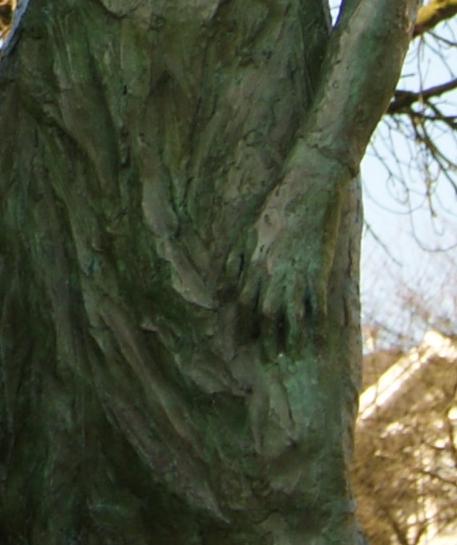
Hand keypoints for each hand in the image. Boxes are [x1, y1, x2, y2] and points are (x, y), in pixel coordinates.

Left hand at [238, 180, 340, 351]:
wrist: (307, 187)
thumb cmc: (275, 207)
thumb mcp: (247, 231)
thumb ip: (235, 260)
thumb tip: (225, 287)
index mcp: (253, 262)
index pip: (242, 302)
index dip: (241, 325)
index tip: (240, 344)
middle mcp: (271, 271)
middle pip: (265, 312)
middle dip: (265, 337)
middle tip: (268, 358)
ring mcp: (296, 272)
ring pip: (290, 313)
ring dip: (290, 337)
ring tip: (291, 355)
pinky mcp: (318, 269)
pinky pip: (317, 304)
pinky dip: (317, 323)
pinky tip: (319, 337)